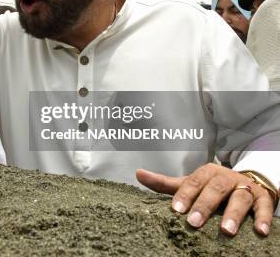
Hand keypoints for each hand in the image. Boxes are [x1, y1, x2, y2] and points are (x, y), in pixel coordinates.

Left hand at [137, 164, 274, 235]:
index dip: (185, 195)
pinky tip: (260, 231)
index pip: (193, 182)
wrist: (246, 181)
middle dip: (204, 205)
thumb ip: (165, 183)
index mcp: (206, 172)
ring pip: (240, 198)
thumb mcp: (190, 184)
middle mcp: (225, 178)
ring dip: (233, 214)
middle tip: (194, 222)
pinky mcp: (263, 198)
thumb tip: (138, 174)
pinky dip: (264, 218)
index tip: (176, 210)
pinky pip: (265, 207)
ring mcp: (245, 187)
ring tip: (226, 230)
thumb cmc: (211, 187)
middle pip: (214, 189)